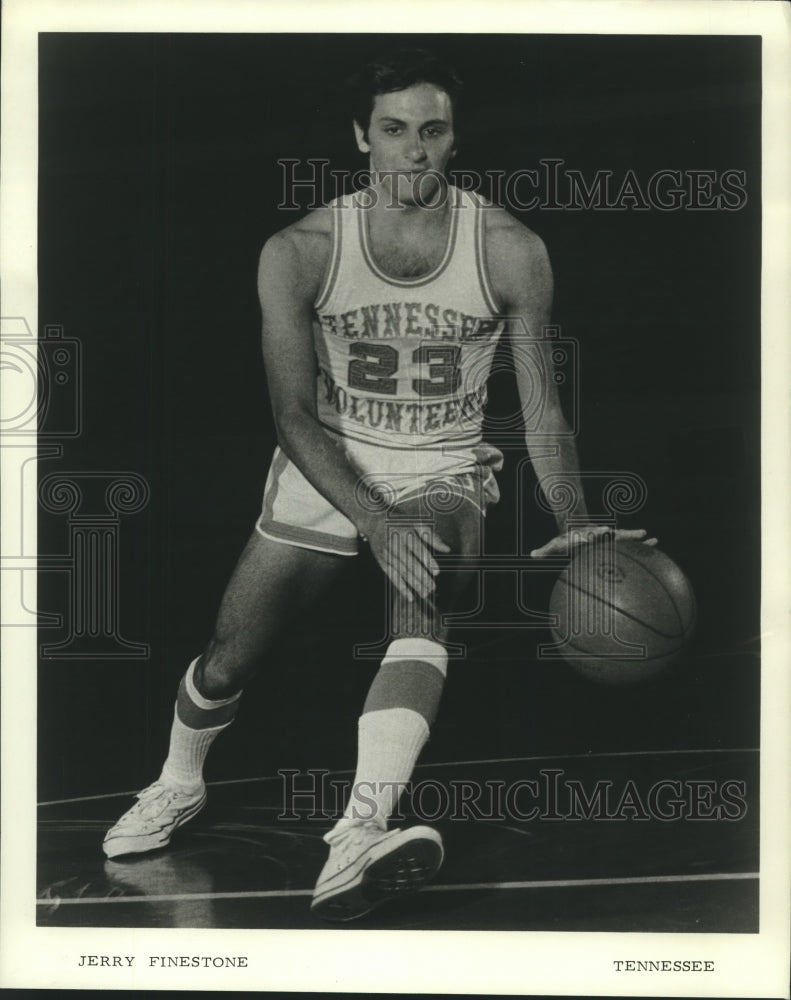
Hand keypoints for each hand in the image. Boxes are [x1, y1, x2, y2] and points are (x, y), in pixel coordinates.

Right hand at [362, 515, 450, 602]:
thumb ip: (432, 537)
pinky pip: (392, 576)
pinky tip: (410, 596)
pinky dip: (401, 587)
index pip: (417, 549)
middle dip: (422, 577)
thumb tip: (447, 549)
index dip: (427, 561)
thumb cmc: (400, 521)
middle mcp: (395, 544)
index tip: (436, 572)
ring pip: (402, 572)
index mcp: (405, 533)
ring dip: (413, 584)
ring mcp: (387, 554)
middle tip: (432, 587)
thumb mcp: (417, 523)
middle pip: (409, 563)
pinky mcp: (382, 561)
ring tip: (425, 593)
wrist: (374, 520)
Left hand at [530, 526, 657, 558]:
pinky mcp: (616, 541)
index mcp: (587, 536)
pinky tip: (655, 545)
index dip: (597, 532)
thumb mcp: (555, 544)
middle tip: (636, 533)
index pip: (592, 534)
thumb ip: (545, 550)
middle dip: (622, 535)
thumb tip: (531, 554)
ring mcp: (609, 537)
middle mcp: (600, 535)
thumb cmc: (566, 540)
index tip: (603, 530)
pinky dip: (641, 544)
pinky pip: (630, 543)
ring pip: (625, 538)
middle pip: (612, 534)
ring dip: (637, 539)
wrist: (577, 527)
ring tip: (653, 539)